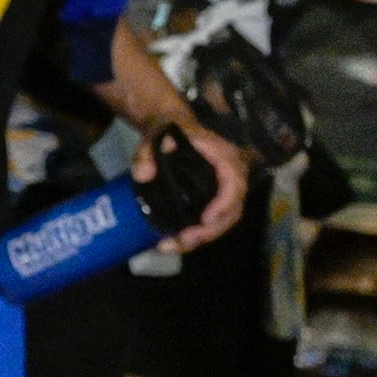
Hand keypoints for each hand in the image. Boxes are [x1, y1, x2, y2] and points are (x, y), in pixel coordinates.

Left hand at [140, 116, 245, 251]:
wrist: (170, 130)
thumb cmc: (168, 131)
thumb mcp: (154, 136)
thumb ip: (147, 152)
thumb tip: (142, 175)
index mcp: (223, 157)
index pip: (234, 183)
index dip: (224, 204)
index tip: (205, 220)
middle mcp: (229, 176)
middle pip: (231, 210)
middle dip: (209, 231)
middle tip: (183, 241)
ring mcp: (221, 191)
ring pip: (221, 221)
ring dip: (198, 239)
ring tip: (170, 246)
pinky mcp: (210, 200)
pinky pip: (209, 222)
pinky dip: (192, 236)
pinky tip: (169, 243)